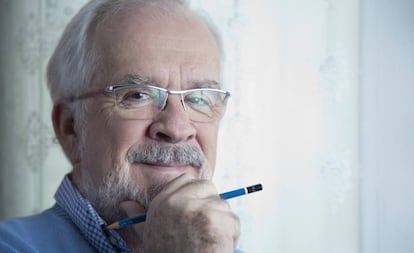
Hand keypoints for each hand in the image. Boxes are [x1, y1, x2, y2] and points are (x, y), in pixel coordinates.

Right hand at [122, 173, 239, 252]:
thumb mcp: (150, 236)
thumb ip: (139, 218)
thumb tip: (125, 203)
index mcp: (161, 203)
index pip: (186, 179)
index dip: (197, 193)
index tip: (199, 210)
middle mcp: (176, 201)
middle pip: (207, 186)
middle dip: (212, 205)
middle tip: (207, 228)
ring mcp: (196, 208)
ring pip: (223, 205)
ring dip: (223, 224)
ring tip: (209, 242)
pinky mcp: (213, 218)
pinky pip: (233, 220)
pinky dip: (231, 235)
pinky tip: (218, 247)